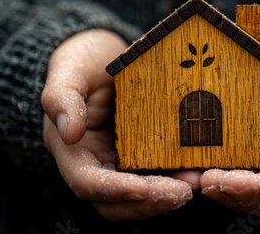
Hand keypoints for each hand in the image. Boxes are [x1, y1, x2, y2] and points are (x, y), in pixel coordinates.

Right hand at [41, 29, 199, 220]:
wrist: (106, 57)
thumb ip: (61, 97)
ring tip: (196, 181)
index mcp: (73, 150)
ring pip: (141, 195)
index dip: (114, 190)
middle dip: (149, 201)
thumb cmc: (84, 61)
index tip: (142, 188)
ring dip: (167, 196)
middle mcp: (97, 164)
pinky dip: (177, 178)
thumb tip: (68, 133)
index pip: (87, 183)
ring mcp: (122, 163)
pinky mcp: (144, 156)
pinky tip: (199, 169)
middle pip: (117, 201)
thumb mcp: (70, 70)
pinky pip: (160, 175)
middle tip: (182, 192)